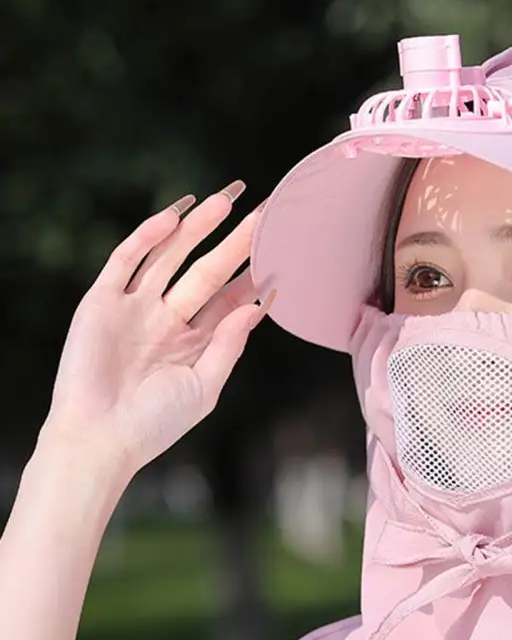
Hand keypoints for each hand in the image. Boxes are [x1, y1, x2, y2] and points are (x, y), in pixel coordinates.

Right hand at [42, 183, 271, 477]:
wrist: (99, 439)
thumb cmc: (155, 424)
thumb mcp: (204, 386)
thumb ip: (230, 345)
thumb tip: (259, 305)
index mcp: (197, 342)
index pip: (232, 298)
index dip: (256, 273)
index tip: (284, 249)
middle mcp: (169, 319)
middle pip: (208, 270)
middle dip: (236, 241)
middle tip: (266, 210)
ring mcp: (136, 308)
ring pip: (171, 257)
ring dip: (196, 228)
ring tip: (226, 200)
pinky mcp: (102, 302)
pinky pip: (127, 260)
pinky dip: (148, 238)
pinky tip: (175, 218)